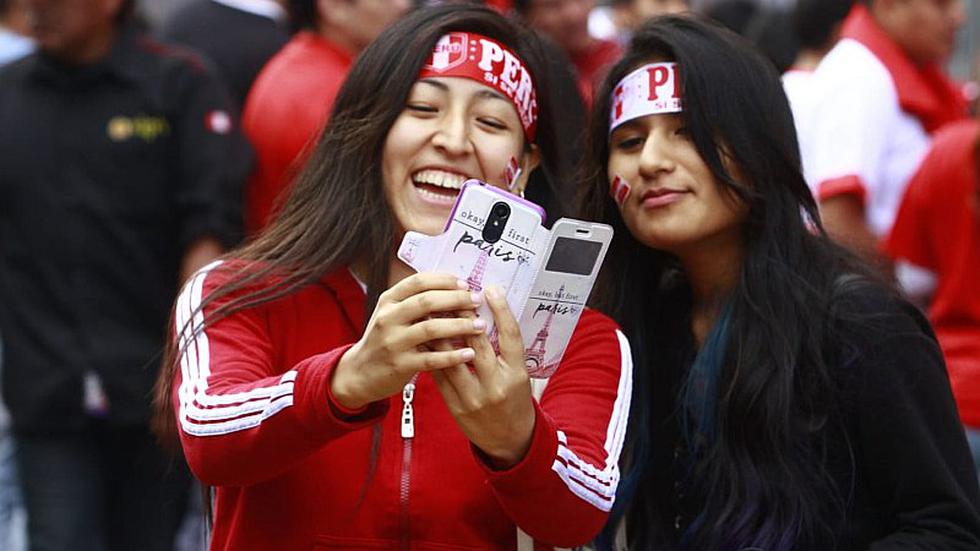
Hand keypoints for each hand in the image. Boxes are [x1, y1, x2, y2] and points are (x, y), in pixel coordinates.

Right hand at [332, 273, 484, 408]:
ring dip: (460, 326)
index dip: (444, 280)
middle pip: (427, 301)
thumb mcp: (391, 314)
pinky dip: (453, 355)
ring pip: (431, 328)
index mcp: (388, 301)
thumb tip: (454, 288)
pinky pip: (431, 359)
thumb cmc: (384, 340)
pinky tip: (469, 353)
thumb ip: (415, 302)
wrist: (359, 373)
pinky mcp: (399, 365)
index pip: (418, 281)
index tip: (465, 284)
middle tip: (477, 301)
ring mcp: (393, 342)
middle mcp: (388, 318)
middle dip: (457, 299)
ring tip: (480, 326)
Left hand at [431, 286, 535, 467]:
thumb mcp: (520, 375)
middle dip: (464, 315)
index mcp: (517, 374)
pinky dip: (434, 355)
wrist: (510, 441)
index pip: (510, 336)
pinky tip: (427, 338)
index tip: (491, 289)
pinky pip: (440, 376)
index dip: (501, 310)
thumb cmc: (516, 401)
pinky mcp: (456, 407)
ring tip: (434, 310)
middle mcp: (496, 385)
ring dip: (442, 332)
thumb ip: (506, 351)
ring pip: (452, 358)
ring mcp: (474, 397)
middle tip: (455, 292)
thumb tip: (489, 315)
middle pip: (477, 343)